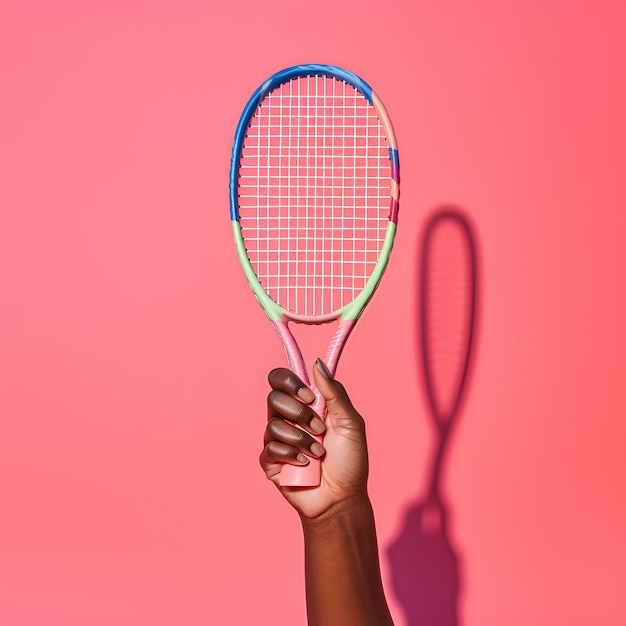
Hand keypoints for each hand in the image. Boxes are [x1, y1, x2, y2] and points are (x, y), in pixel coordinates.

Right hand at [259, 359, 368, 518]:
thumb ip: (335, 393)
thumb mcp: (351, 423)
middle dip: (300, 414)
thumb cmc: (350, 462)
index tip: (309, 396)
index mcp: (306, 404)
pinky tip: (305, 466)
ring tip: (318, 453)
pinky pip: (270, 448)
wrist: (342, 498)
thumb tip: (318, 363)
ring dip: (301, 439)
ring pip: (273, 424)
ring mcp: (277, 440)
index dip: (290, 382)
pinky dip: (292, 456)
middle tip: (319, 428)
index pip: (282, 379)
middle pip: (274, 397)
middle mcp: (288, 418)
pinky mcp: (270, 461)